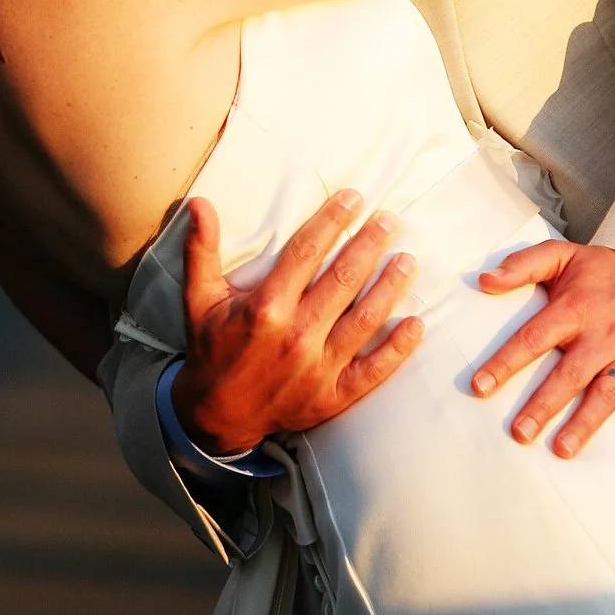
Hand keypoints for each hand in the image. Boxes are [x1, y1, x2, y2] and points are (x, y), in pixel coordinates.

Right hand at [170, 190, 422, 453]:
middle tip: (390, 221)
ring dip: (390, 288)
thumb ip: (201, 250)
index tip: (353, 199)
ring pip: (365, 320)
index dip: (332, 222)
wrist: (217, 415)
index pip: (306, 253)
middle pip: (343, 280)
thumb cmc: (212, 348)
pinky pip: (374, 370)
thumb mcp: (199, 298)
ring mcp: (318, 369)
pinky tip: (416, 324)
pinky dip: (398, 348)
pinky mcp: (333, 396)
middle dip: (370, 246)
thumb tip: (198, 203)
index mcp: (266, 308)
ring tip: (407, 261)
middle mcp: (296, 336)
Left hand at [471, 242, 614, 463]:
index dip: (505, 363)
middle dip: (542, 406)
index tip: (480, 387)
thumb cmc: (603, 270)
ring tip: (562, 449)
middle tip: (520, 433)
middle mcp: (602, 334)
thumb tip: (484, 280)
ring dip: (584, 423)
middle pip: (568, 374)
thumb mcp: (562, 254)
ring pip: (605, 394)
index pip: (533, 338)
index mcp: (576, 307)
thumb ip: (522, 264)